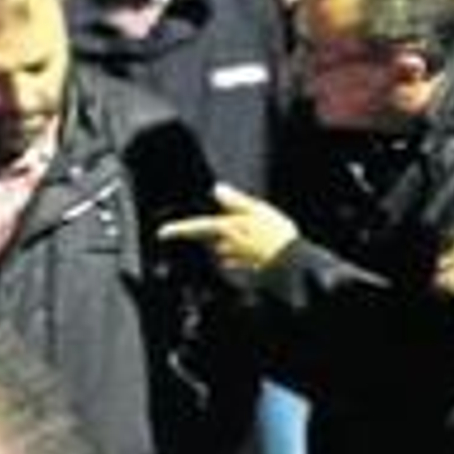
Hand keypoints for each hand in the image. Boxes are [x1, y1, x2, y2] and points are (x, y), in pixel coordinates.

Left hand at [158, 183, 299, 280]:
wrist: (291, 262)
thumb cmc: (275, 234)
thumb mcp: (257, 210)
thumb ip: (236, 200)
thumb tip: (217, 189)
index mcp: (227, 228)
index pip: (197, 227)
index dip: (178, 229)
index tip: (162, 232)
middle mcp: (227, 245)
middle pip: (210, 238)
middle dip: (209, 232)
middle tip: (212, 225)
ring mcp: (236, 257)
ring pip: (223, 248)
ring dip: (227, 241)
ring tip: (243, 233)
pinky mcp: (247, 264)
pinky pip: (236, 258)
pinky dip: (239, 253)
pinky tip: (251, 249)